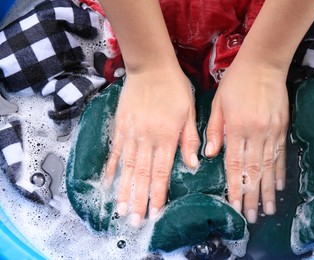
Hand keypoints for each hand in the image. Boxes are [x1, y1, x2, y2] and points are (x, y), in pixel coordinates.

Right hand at [103, 67, 199, 226]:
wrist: (151, 67)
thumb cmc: (175, 88)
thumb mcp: (190, 111)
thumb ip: (189, 138)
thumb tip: (193, 164)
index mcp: (167, 137)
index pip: (162, 172)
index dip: (158, 194)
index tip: (154, 212)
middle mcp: (148, 139)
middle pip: (142, 175)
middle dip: (138, 200)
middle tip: (134, 221)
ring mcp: (131, 134)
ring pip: (127, 167)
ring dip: (124, 190)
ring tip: (120, 209)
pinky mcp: (120, 127)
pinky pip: (115, 151)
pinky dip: (111, 168)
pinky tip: (108, 182)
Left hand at [205, 60, 288, 222]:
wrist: (264, 63)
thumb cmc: (236, 82)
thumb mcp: (218, 103)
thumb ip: (214, 130)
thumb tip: (209, 155)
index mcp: (236, 127)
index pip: (235, 163)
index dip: (234, 186)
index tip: (234, 205)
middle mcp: (255, 133)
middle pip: (253, 170)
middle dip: (251, 195)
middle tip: (251, 217)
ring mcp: (271, 131)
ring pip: (269, 166)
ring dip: (268, 189)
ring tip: (268, 209)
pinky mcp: (282, 127)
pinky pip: (281, 154)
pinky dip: (280, 171)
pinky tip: (280, 186)